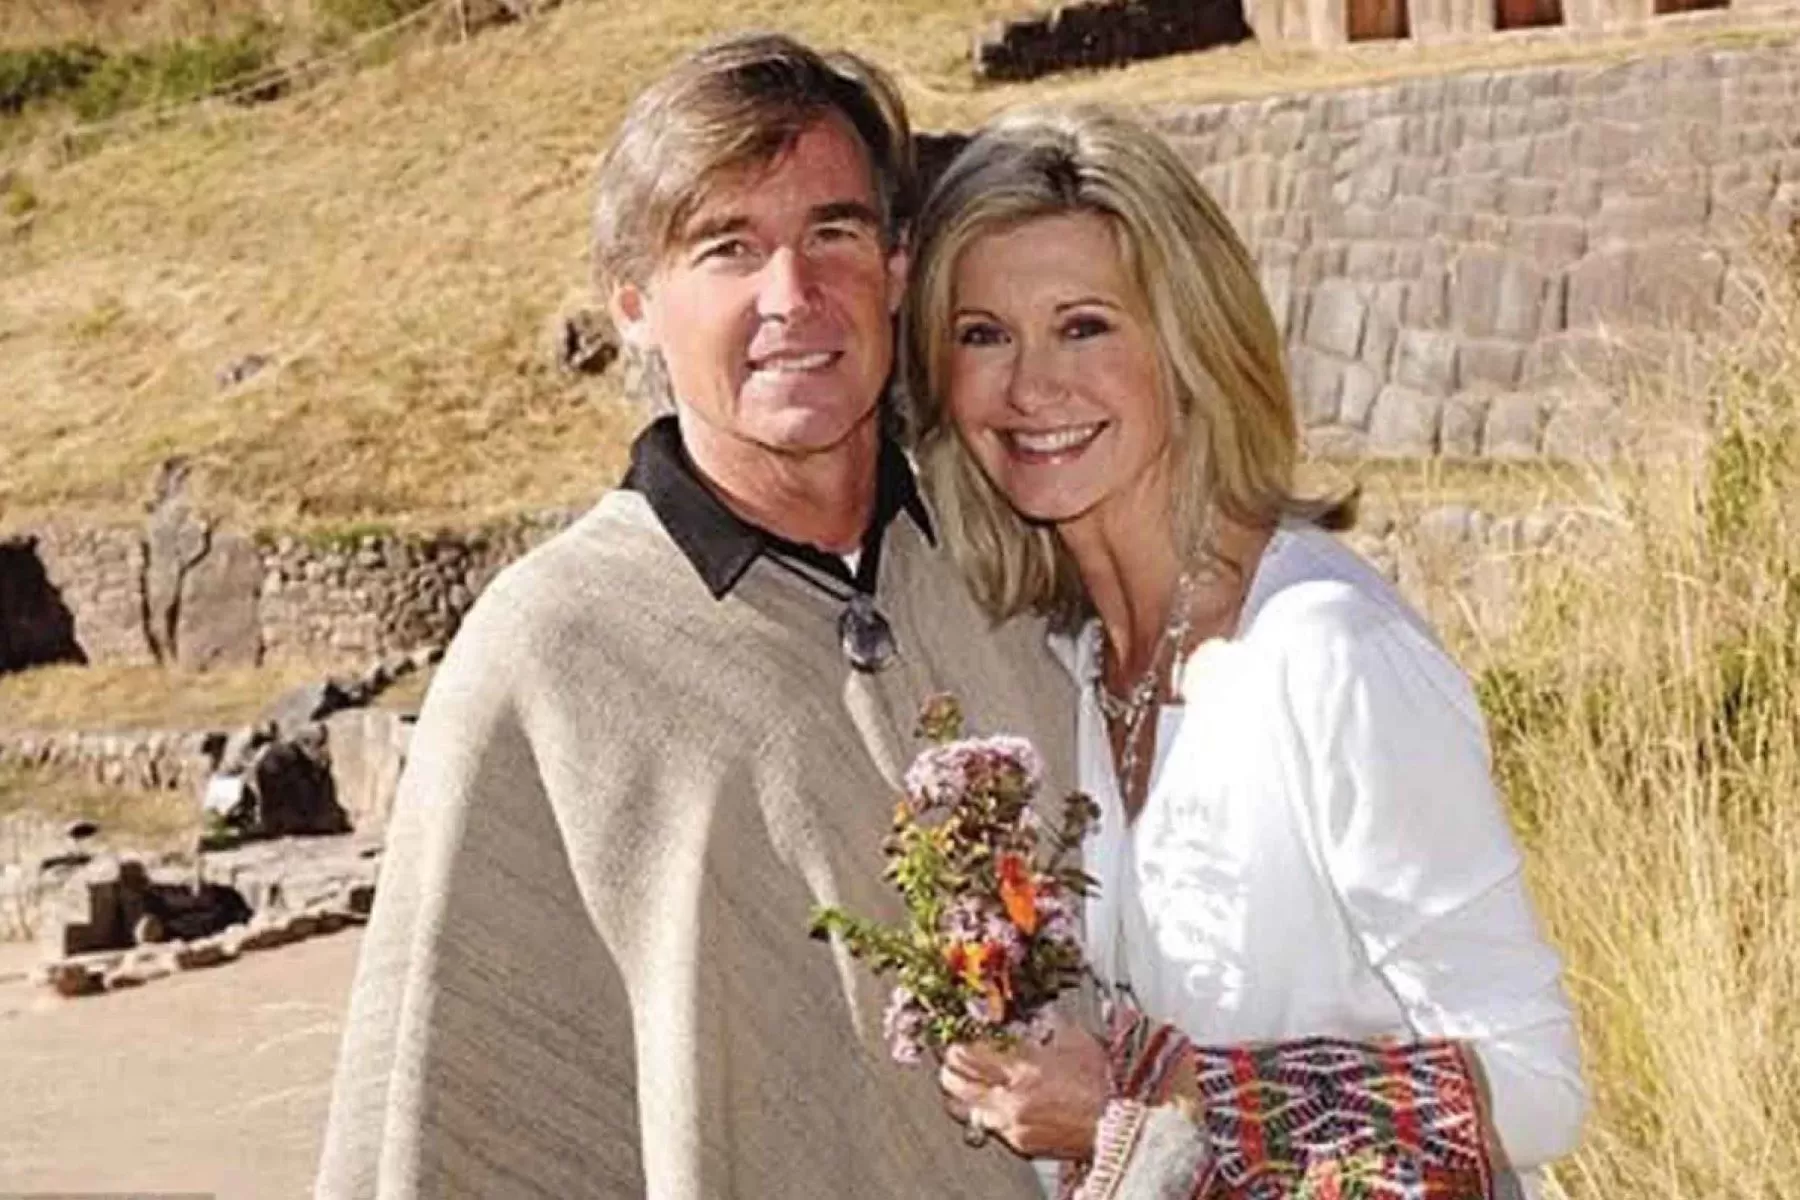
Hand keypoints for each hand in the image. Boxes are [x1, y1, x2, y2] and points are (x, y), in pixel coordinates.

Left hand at [937, 1010, 1111, 1159]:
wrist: (1118, 1123)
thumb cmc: (1102, 1082)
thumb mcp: (1074, 1039)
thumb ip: (1045, 1023)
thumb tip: (1026, 1011)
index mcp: (1023, 1068)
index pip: (967, 1054)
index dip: (956, 1043)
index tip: (956, 1036)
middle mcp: (1011, 1099)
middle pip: (956, 1083)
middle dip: (948, 1067)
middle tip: (950, 1056)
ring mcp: (1012, 1124)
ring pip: (964, 1110)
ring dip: (960, 1093)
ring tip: (964, 1080)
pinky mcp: (1020, 1144)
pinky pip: (988, 1127)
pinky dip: (986, 1112)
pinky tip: (993, 1101)